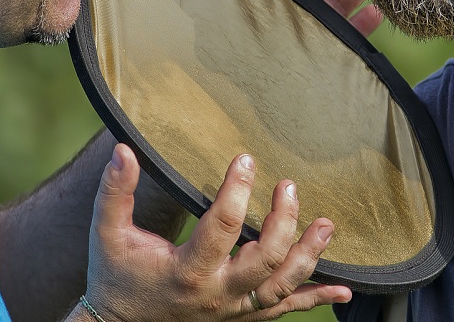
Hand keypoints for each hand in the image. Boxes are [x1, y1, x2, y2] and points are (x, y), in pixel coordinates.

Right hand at [78, 144, 350, 320]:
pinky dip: (316, 299)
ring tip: (327, 225)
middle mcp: (217, 295)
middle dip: (284, 221)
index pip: (222, 227)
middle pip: (266, 259)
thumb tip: (125, 149)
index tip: (245, 158)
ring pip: (282, 287)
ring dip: (309, 256)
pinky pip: (284, 310)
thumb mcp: (107, 232)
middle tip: (289, 186)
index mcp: (187, 270)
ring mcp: (233, 310)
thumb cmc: (115, 274)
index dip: (237, 190)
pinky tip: (345, 289)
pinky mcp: (242, 317)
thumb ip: (115, 191)